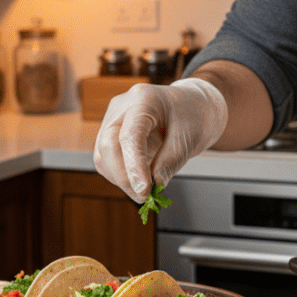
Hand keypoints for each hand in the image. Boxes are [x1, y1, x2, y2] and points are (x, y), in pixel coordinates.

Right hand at [93, 78, 227, 202]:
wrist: (192, 106)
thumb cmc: (193, 117)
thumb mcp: (189, 140)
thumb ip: (169, 162)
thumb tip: (153, 185)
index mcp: (144, 99)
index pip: (130, 135)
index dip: (134, 165)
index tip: (144, 190)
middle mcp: (122, 106)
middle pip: (109, 144)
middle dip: (124, 176)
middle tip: (144, 197)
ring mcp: (113, 119)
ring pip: (102, 154)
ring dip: (120, 179)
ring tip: (144, 191)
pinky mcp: (110, 133)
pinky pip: (106, 159)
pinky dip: (119, 175)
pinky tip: (137, 181)